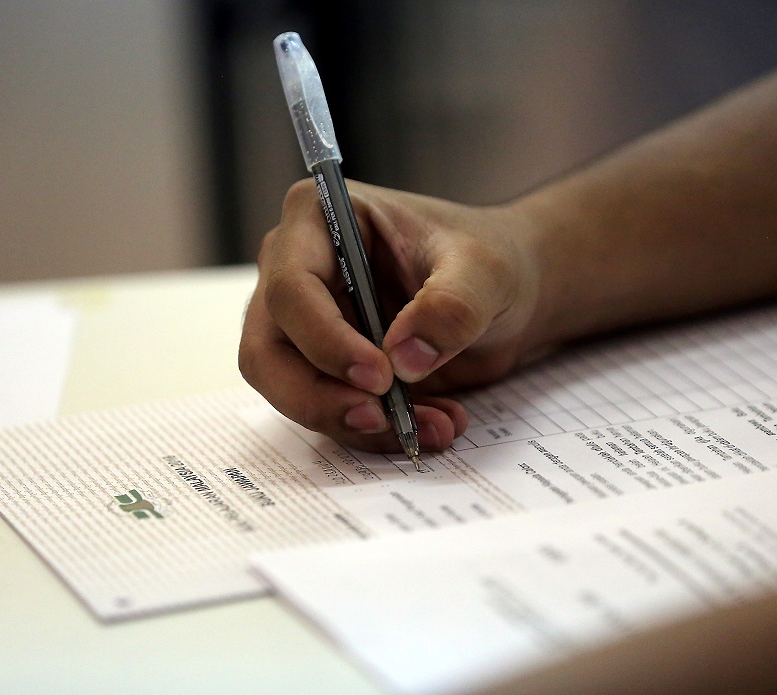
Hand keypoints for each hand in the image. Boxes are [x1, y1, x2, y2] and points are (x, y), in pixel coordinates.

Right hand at [239, 179, 545, 452]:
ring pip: (292, 391)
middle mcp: (295, 271)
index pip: (291, 288)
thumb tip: (404, 358)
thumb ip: (452, 305)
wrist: (509, 293)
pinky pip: (332, 412)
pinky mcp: (328, 369)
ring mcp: (307, 325)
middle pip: (267, 351)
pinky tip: (434, 426)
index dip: (325, 339)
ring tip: (432, 427)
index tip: (380, 375)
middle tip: (378, 418)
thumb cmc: (488, 257)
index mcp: (318, 219)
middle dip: (317, 397)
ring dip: (356, 422)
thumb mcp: (486, 271)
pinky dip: (377, 432)